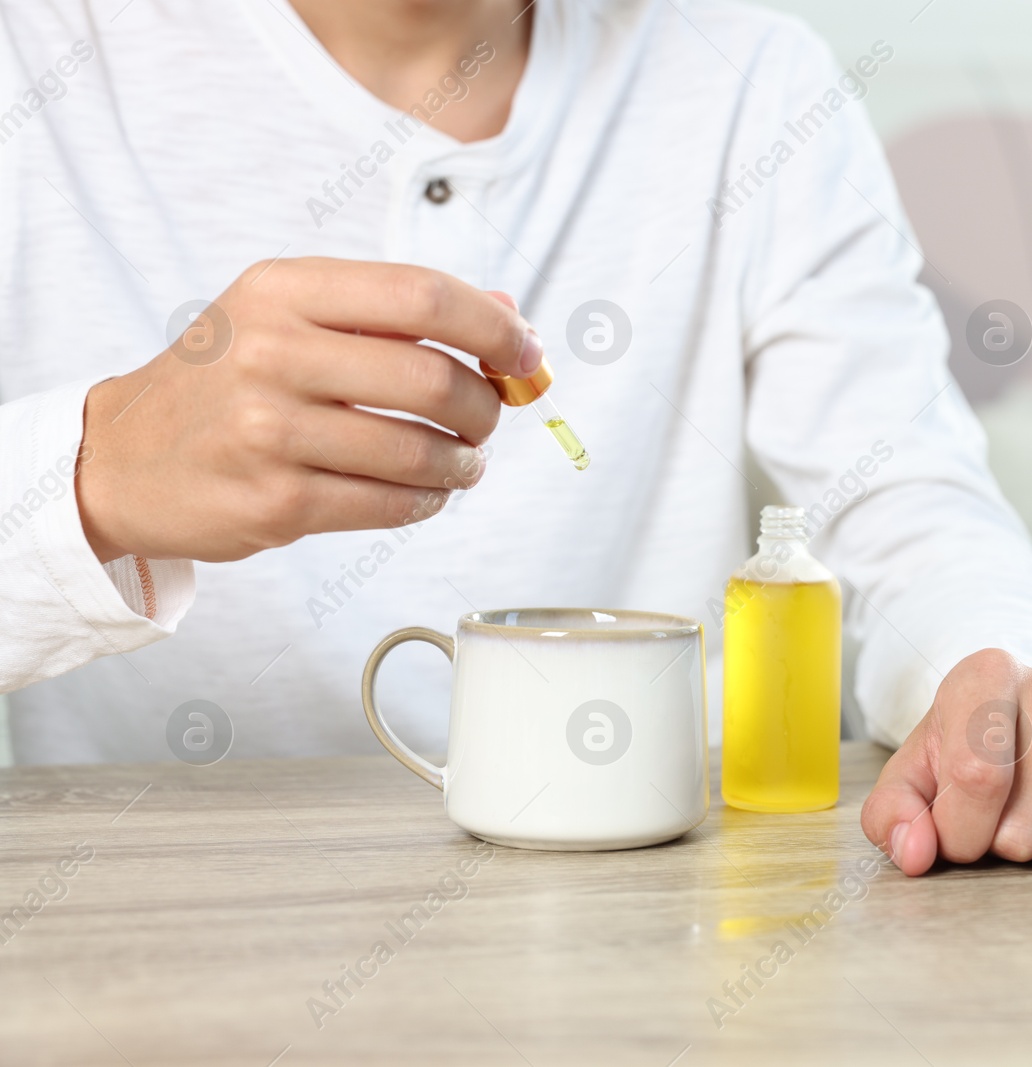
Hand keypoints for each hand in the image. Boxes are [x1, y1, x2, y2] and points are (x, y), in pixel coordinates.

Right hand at [77, 258, 541, 562]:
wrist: (122, 460)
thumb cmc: (226, 381)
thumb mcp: (290, 316)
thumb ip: (395, 310)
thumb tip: (508, 312)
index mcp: (283, 291)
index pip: (422, 297)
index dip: (494, 327)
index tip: (526, 353)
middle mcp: (272, 354)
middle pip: (433, 378)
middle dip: (485, 405)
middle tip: (488, 418)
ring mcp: (269, 432)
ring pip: (420, 451)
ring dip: (463, 462)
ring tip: (462, 460)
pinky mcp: (276, 503)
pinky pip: (391, 504)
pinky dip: (429, 500)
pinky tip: (427, 490)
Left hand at [860, 648, 1031, 875]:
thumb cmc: (968, 756)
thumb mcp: (914, 777)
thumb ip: (892, 815)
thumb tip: (915, 853)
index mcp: (987, 674)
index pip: (976, 777)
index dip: (961, 831)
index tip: (959, 831)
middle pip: (1026, 826)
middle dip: (1006, 846)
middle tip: (1005, 817)